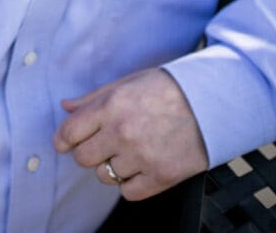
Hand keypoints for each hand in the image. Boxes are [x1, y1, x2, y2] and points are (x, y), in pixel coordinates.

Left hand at [53, 68, 208, 200]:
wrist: (211, 102)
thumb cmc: (168, 88)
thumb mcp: (128, 82)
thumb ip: (94, 98)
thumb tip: (66, 107)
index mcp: (112, 105)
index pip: (69, 132)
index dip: (64, 138)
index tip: (68, 140)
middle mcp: (122, 132)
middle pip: (83, 158)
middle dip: (89, 151)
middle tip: (104, 143)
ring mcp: (141, 157)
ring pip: (104, 176)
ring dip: (112, 166)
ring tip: (130, 150)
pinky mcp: (160, 177)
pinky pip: (128, 192)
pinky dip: (131, 182)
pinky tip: (142, 165)